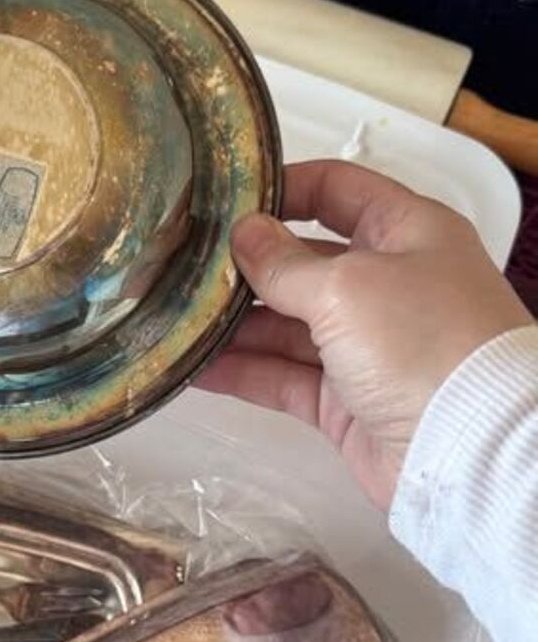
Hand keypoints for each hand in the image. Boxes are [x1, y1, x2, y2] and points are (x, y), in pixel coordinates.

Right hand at [195, 160, 531, 510]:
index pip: (336, 191)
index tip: (221, 200)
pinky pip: (281, 375)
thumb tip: (241, 234)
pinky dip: (241, 371)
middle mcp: (384, 283)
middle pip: (300, 262)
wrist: (469, 452)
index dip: (281, 189)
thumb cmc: (421, 342)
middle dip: (241, 266)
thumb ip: (284, 263)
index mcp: (405, 233)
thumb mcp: (349, 287)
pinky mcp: (341, 398)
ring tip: (171, 317)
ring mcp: (362, 345)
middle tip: (177, 266)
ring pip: (284, 324)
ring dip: (231, 323)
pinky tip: (190, 367)